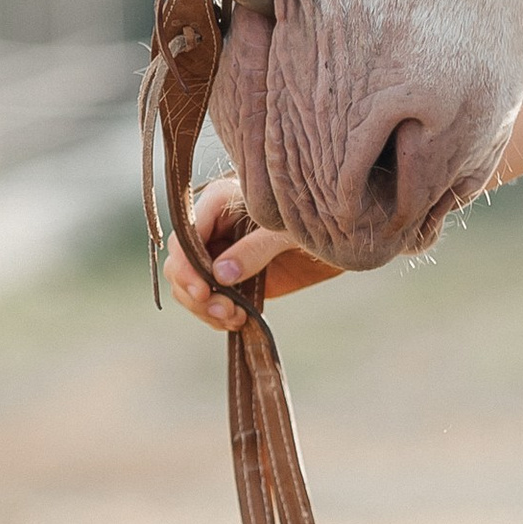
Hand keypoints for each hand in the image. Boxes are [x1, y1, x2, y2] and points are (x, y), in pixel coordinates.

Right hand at [162, 174, 341, 333]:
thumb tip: (220, 275)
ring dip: (204, 308)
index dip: (187, 264)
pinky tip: (237, 321)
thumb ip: (255, 249)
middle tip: (223, 310)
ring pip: (190, 285)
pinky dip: (217, 315)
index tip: (202, 291)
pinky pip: (210, 299)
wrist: (342, 235)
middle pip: (180, 262)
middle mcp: (214, 227)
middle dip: (194, 291)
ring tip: (233, 318)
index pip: (186, 233)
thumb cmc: (316, 218)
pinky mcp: (234, 278)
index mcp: (220, 202)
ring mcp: (222, 254)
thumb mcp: (286, 232)